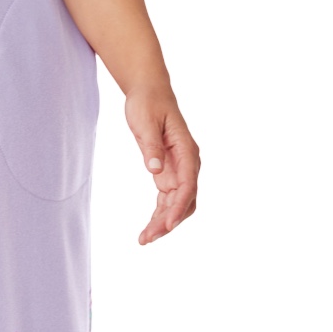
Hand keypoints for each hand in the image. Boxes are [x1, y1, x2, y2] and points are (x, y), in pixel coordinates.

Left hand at [124, 89, 199, 244]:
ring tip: (144, 239)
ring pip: (177, 204)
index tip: (168, 224)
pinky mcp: (168, 173)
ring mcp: (179, 170)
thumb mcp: (145, 122)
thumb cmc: (148, 103)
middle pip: (185, 200)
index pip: (188, 185)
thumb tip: (155, 170)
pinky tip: (148, 229)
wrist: (149, 92)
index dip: (179, 207)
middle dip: (169, 221)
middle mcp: (188, 163)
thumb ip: (151, 146)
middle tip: (147, 238)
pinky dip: (159, 214)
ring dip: (163, 222)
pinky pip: (167, 200)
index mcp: (187, 151)